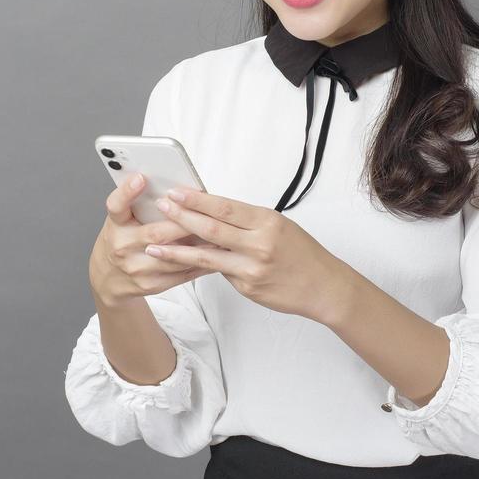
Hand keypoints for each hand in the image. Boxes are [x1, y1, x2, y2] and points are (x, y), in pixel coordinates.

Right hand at [89, 172, 212, 306]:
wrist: (109, 278)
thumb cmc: (122, 240)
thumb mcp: (123, 220)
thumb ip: (140, 204)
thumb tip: (173, 187)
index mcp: (116, 225)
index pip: (116, 205)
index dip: (127, 192)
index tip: (141, 178)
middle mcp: (122, 246)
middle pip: (156, 233)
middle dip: (184, 222)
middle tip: (207, 211)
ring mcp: (136, 268)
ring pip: (174, 256)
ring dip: (199, 245)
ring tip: (220, 233)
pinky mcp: (151, 284)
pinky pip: (181, 273)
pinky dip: (201, 262)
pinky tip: (216, 253)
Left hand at [141, 186, 351, 324]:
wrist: (324, 286)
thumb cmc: (302, 253)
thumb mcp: (278, 226)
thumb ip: (246, 221)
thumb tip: (212, 212)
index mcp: (267, 221)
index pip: (225, 207)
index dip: (197, 199)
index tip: (176, 191)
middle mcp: (259, 243)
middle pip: (211, 228)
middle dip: (182, 217)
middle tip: (161, 207)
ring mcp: (252, 267)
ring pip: (206, 256)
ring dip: (177, 250)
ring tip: (154, 245)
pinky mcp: (247, 287)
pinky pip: (219, 273)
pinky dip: (198, 266)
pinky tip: (179, 262)